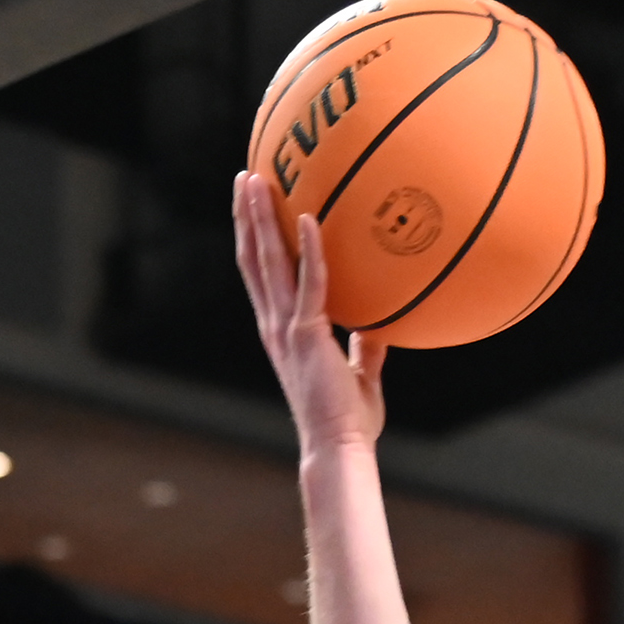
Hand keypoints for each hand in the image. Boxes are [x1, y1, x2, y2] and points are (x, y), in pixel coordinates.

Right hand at [232, 170, 387, 455]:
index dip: (252, 238)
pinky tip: (309, 216)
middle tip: (244, 176)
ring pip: (268, 262)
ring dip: (261, 219)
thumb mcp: (359, 374)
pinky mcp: (306, 335)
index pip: (260, 275)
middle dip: (247, 215)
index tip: (251, 206)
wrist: (339, 446)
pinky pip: (310, 283)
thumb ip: (364, 347)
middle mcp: (274, 324)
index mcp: (281, 330)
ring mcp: (286, 328)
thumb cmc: (348, 419)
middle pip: (253, 258)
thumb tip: (379, 325)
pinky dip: (310, 249)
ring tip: (256, 181)